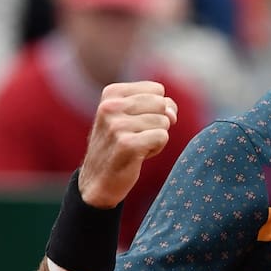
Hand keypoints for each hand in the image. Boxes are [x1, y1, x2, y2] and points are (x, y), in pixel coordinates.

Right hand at [78, 81, 177, 208]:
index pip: (157, 90)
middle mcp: (110, 106)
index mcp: (111, 93)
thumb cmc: (120, 145)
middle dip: (158, 123)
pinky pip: (162, 137)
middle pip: (162, 104)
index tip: (137, 122)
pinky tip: (139, 155)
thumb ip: (158, 105)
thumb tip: (172, 114)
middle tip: (137, 136)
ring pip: (164, 122)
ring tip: (136, 146)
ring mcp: (117, 125)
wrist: (98, 180)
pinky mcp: (127, 144)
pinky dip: (156, 148)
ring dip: (156, 138)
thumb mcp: (132, 116)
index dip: (156, 108)